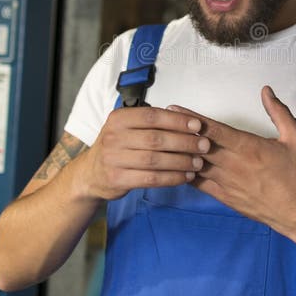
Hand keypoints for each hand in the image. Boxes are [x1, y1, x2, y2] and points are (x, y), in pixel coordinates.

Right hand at [79, 106, 209, 201]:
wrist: (91, 173)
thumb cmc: (118, 147)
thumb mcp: (127, 128)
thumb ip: (152, 124)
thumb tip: (189, 122)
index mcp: (119, 119)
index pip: (152, 116)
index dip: (176, 120)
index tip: (197, 125)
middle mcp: (113, 137)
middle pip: (156, 139)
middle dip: (184, 142)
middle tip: (204, 145)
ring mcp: (113, 159)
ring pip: (154, 160)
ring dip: (180, 162)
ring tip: (198, 163)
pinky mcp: (116, 179)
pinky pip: (150, 178)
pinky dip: (171, 178)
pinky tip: (185, 177)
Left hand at [169, 86, 295, 240]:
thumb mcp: (294, 138)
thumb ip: (279, 112)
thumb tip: (266, 91)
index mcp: (247, 146)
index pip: (212, 129)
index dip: (191, 119)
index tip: (174, 110)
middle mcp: (232, 163)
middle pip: (197, 145)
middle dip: (177, 132)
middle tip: (158, 121)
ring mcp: (225, 182)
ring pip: (194, 164)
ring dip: (178, 152)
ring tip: (160, 142)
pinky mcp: (223, 196)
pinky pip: (198, 183)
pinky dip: (185, 173)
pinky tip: (173, 166)